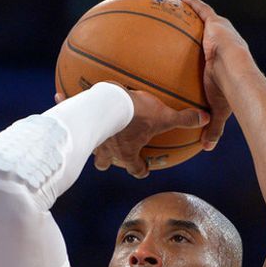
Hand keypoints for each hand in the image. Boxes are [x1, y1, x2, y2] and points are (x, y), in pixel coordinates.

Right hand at [54, 86, 208, 178]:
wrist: (105, 105)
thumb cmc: (135, 115)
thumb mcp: (163, 116)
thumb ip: (183, 118)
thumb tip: (206, 118)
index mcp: (127, 153)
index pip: (136, 169)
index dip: (141, 170)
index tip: (144, 167)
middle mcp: (107, 151)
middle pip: (104, 163)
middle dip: (108, 160)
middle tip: (113, 152)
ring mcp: (90, 139)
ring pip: (86, 145)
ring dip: (87, 139)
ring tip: (87, 130)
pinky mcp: (77, 122)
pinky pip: (69, 113)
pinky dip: (64, 105)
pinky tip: (59, 96)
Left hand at [182, 0, 253, 151]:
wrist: (237, 77)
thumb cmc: (230, 94)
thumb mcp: (219, 112)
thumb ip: (212, 127)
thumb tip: (206, 148)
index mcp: (229, 63)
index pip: (219, 58)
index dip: (214, 55)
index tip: (207, 56)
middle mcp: (227, 45)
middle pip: (214, 37)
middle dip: (207, 32)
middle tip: (195, 33)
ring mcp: (222, 33)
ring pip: (208, 21)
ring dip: (199, 16)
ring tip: (183, 11)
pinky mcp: (216, 24)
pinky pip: (203, 11)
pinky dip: (194, 5)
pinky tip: (183, 0)